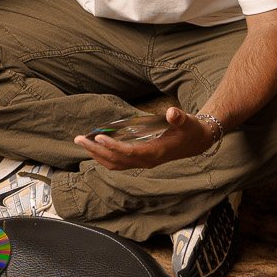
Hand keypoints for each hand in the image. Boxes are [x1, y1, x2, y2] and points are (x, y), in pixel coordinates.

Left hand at [75, 106, 214, 171]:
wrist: (197, 142)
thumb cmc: (191, 130)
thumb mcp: (188, 121)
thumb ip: (179, 117)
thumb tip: (172, 112)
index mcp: (155, 153)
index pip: (129, 152)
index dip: (113, 146)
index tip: (98, 138)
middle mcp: (146, 161)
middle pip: (116, 160)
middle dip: (96, 150)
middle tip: (79, 138)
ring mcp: (143, 162)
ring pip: (115, 164)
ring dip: (97, 155)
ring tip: (82, 142)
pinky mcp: (141, 160)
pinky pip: (118, 162)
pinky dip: (104, 156)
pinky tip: (96, 147)